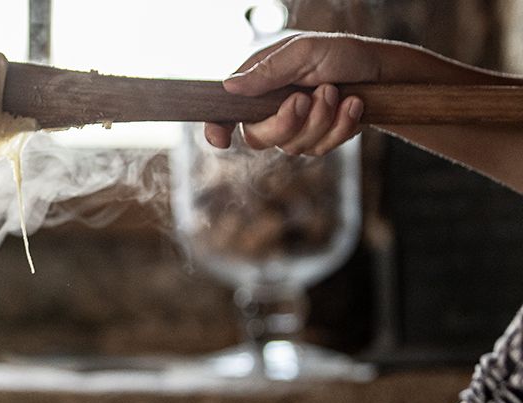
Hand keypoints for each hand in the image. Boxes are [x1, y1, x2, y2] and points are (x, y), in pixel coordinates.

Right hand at [205, 34, 383, 154]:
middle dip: (286, 122)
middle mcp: (270, 108)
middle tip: (305, 98)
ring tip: (338, 91)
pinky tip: (353, 105)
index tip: (220, 140)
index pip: (227, 112)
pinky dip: (340, 127)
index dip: (217, 128)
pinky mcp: (316, 141)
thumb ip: (268, 72)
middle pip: (257, 138)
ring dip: (321, 119)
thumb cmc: (343, 54)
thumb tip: (229, 87)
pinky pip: (319, 150)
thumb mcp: (305, 52)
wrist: (385, 72)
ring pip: (292, 146)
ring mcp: (294, 128)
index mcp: (259, 83)